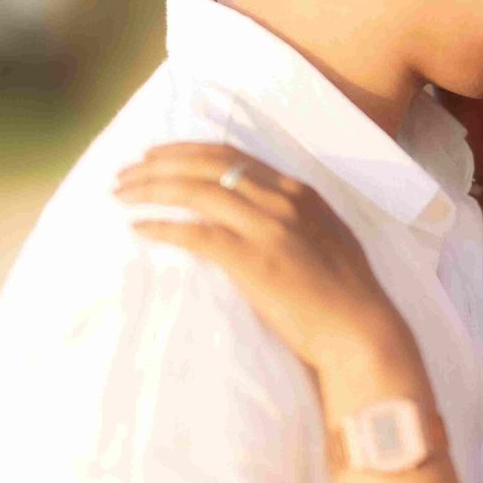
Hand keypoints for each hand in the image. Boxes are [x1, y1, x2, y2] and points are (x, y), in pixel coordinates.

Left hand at [113, 142, 415, 381]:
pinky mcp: (253, 260)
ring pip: (196, 191)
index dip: (187, 151)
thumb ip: (296, 218)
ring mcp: (268, 227)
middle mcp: (283, 199)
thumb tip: (259, 215)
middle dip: (160, 162)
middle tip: (126, 171)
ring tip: (121, 195)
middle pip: (208, 164)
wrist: (360, 331)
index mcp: (300, 191)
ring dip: (151, 189)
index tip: (155, 155)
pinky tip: (138, 229)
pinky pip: (195, 233)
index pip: (232, 155)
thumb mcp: (326, 238)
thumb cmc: (345, 296)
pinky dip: (162, 227)